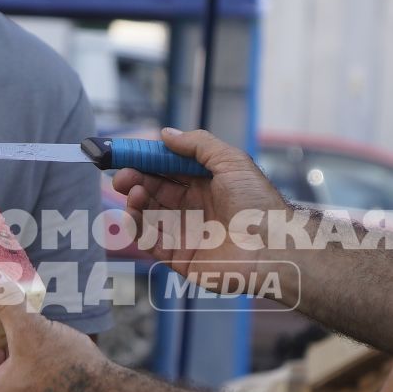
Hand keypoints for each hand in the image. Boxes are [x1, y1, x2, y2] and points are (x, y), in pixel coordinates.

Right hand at [112, 127, 290, 290]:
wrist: (271, 248)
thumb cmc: (257, 203)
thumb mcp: (231, 161)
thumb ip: (198, 144)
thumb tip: (165, 133)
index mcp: (207, 185)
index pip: (169, 170)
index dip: (148, 162)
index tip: (128, 154)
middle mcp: (195, 208)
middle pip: (155, 191)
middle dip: (135, 181)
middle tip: (121, 176)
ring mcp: (186, 233)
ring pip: (149, 215)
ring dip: (135, 202)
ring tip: (132, 192)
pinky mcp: (179, 258)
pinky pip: (150, 242)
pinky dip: (136, 228)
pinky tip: (133, 213)